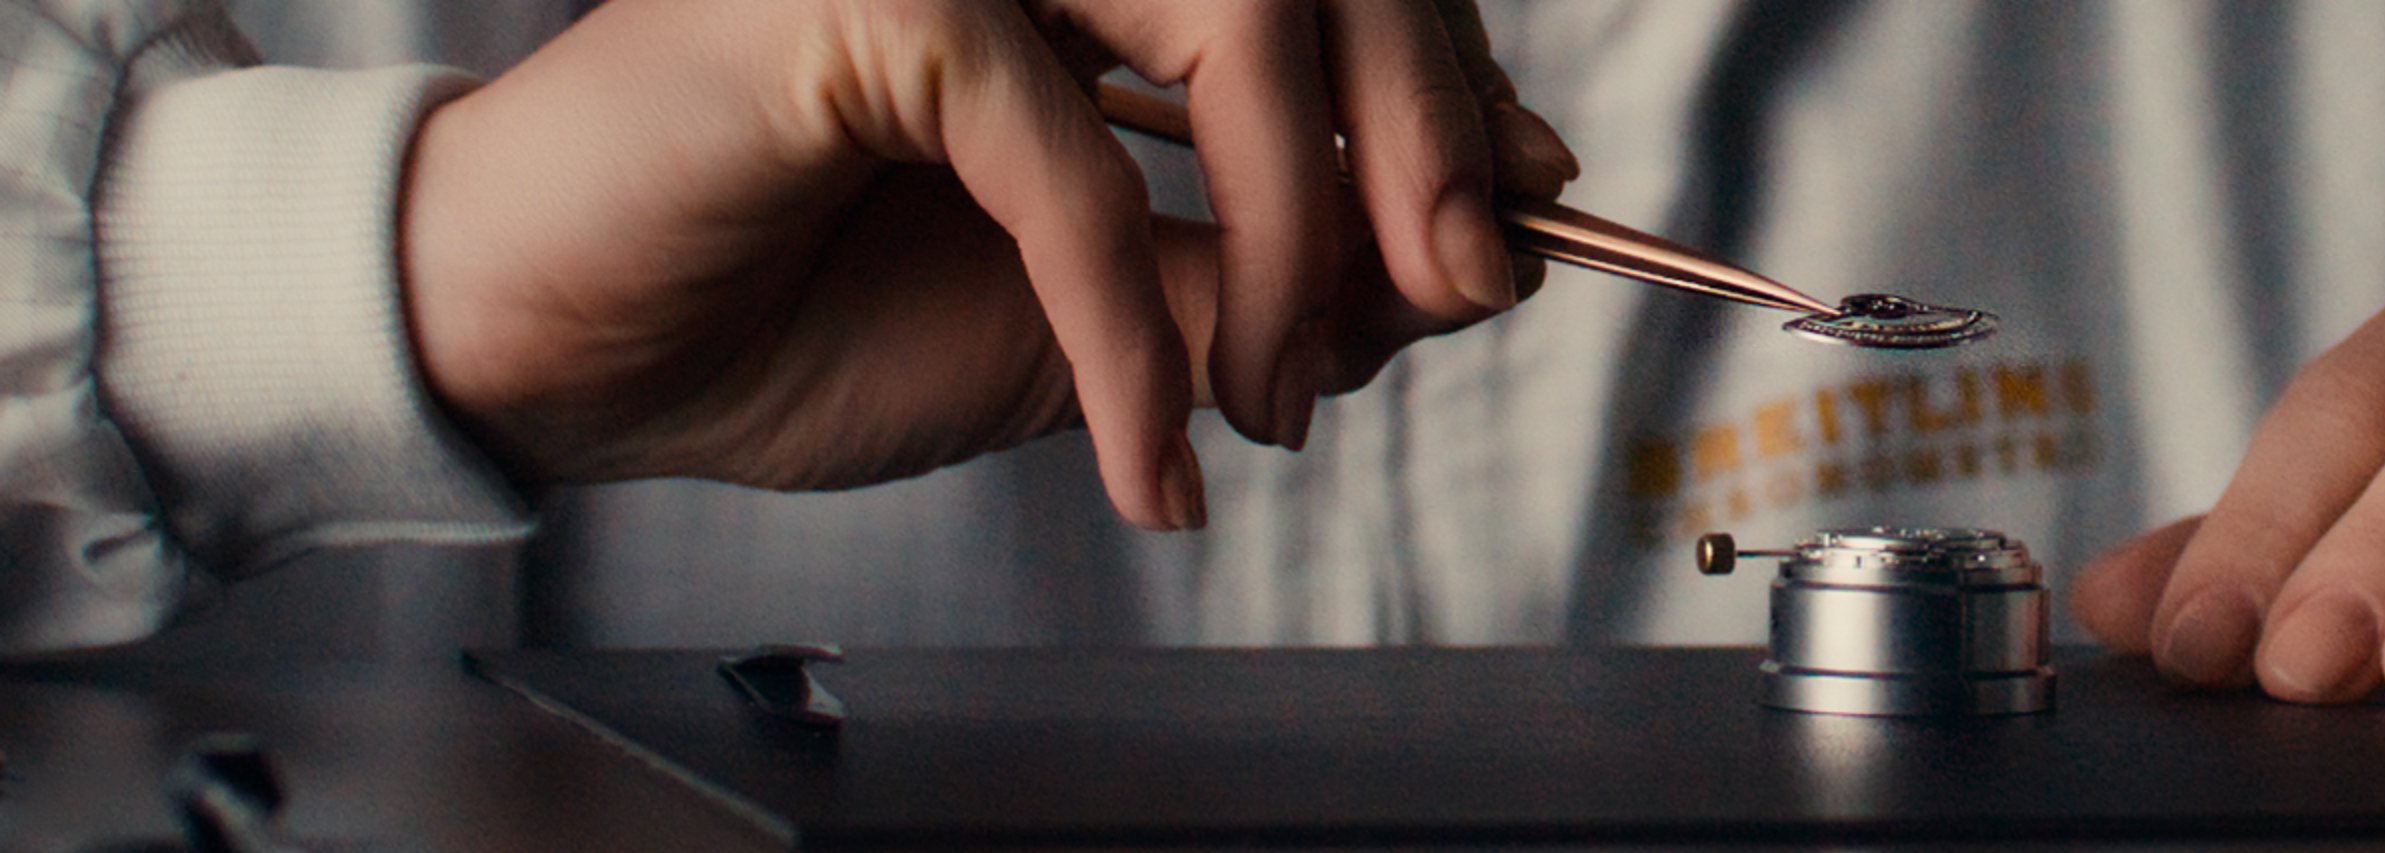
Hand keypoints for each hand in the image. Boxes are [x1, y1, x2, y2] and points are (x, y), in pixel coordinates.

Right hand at [399, 0, 1576, 528]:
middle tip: (1455, 296)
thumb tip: (1473, 256)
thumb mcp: (1103, 311)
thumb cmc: (798, 310)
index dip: (1455, 88)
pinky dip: (1130, 331)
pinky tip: (1148, 454)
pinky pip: (1069, 163)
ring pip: (1238, 33)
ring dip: (1298, 238)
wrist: (571, 353)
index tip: (1526, 219)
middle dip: (1425, 146)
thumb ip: (1271, 269)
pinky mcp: (871, 3)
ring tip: (1266, 399)